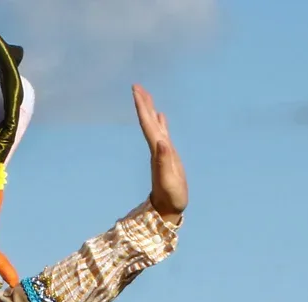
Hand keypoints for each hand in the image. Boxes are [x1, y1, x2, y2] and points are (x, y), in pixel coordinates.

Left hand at [133, 85, 186, 218]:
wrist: (168, 209)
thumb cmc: (170, 197)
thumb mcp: (169, 180)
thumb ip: (165, 161)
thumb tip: (162, 142)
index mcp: (157, 151)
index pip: (147, 125)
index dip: (142, 107)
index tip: (136, 91)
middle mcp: (157, 149)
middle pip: (148, 122)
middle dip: (143, 104)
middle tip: (137, 86)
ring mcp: (162, 152)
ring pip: (154, 125)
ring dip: (150, 110)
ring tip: (146, 95)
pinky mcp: (168, 155)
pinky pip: (163, 134)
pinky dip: (161, 123)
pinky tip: (160, 116)